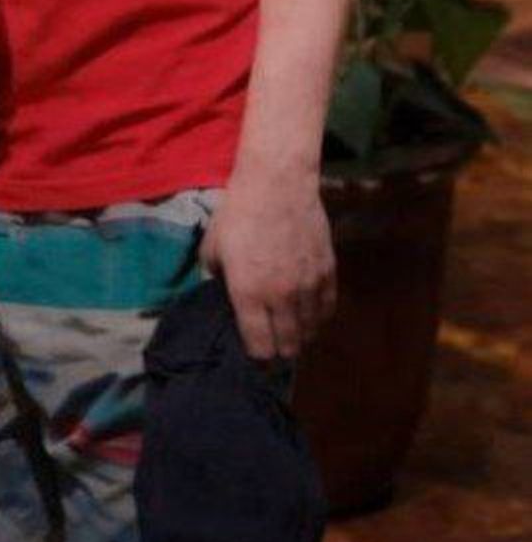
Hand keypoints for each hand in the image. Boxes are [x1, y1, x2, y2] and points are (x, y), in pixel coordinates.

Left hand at [200, 169, 335, 361]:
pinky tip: (311, 315)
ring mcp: (308, 287)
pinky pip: (328, 309)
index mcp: (248, 294)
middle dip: (280, 351)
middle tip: (274, 347)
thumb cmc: (238, 213)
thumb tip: (224, 292)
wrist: (277, 184)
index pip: (260, 347)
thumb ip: (216, 276)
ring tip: (292, 333)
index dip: (257, 357)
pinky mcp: (328, 273)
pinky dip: (319, 317)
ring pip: (310, 331)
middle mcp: (281, 298)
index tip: (253, 355)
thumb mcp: (213, 246)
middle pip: (288, 345)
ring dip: (301, 336)